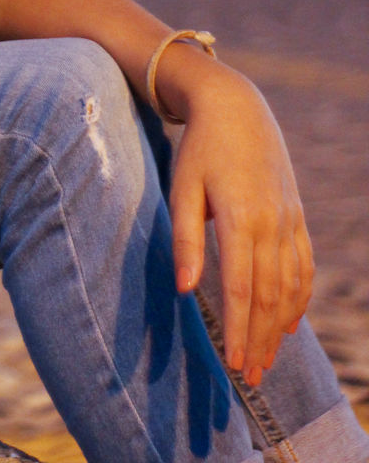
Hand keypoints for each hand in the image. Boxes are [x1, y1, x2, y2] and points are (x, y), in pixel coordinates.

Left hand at [168, 65, 313, 387]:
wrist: (237, 107)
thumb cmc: (200, 149)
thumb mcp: (183, 188)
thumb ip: (185, 239)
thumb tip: (183, 290)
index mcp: (241, 218)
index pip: (239, 288)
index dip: (237, 330)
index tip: (232, 364)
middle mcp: (272, 224)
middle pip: (267, 296)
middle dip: (258, 340)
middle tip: (248, 378)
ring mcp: (289, 220)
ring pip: (290, 287)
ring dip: (278, 328)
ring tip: (265, 361)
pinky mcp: (296, 216)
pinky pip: (303, 267)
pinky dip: (298, 299)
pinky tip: (286, 323)